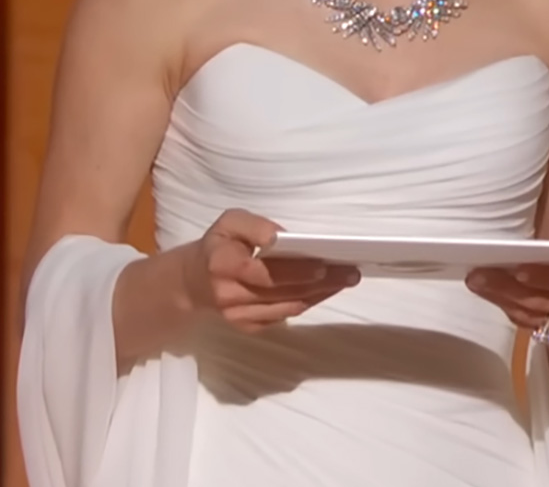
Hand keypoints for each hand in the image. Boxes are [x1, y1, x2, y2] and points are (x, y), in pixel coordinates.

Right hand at [182, 208, 359, 333]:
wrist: (195, 281)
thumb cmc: (219, 244)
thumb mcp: (230, 222)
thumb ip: (255, 226)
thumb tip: (281, 238)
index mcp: (223, 264)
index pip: (265, 272)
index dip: (296, 271)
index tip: (324, 264)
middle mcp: (230, 296)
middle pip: (283, 292)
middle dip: (320, 283)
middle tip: (350, 272)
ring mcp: (239, 316)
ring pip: (288, 307)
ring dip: (320, 295)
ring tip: (345, 280)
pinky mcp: (249, 327)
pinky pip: (285, 316)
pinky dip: (308, 303)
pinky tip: (326, 290)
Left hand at [466, 258, 548, 344]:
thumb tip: (520, 231)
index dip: (545, 277)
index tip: (518, 271)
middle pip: (543, 300)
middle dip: (506, 287)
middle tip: (477, 274)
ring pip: (533, 315)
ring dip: (501, 298)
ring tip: (476, 283)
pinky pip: (533, 324)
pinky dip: (511, 309)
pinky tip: (493, 297)